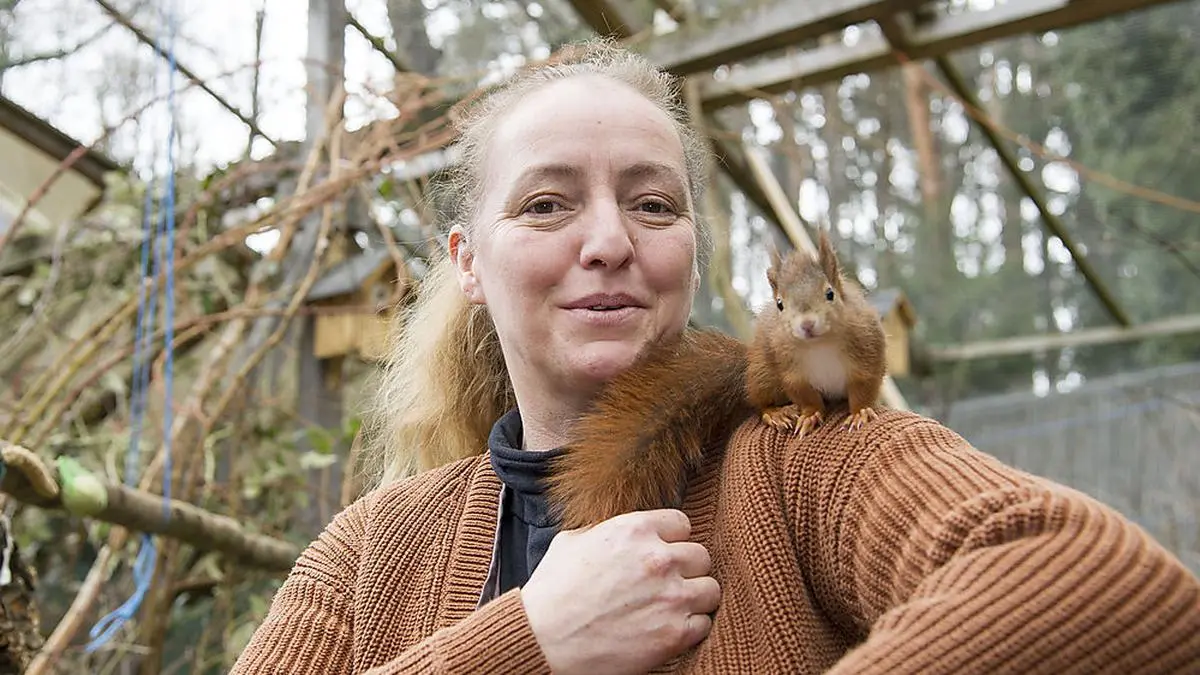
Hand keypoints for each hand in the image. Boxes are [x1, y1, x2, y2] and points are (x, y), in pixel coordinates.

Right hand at [520, 509, 719, 674]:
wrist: (543, 639)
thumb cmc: (552, 591)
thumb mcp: (572, 541)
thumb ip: (606, 530)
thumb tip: (621, 532)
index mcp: (635, 529)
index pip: (683, 523)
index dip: (672, 540)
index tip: (663, 554)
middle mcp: (659, 559)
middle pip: (701, 556)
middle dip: (686, 569)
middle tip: (668, 584)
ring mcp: (671, 597)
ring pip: (710, 590)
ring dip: (694, 598)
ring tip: (673, 608)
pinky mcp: (674, 634)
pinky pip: (703, 624)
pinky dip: (690, 629)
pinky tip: (668, 629)